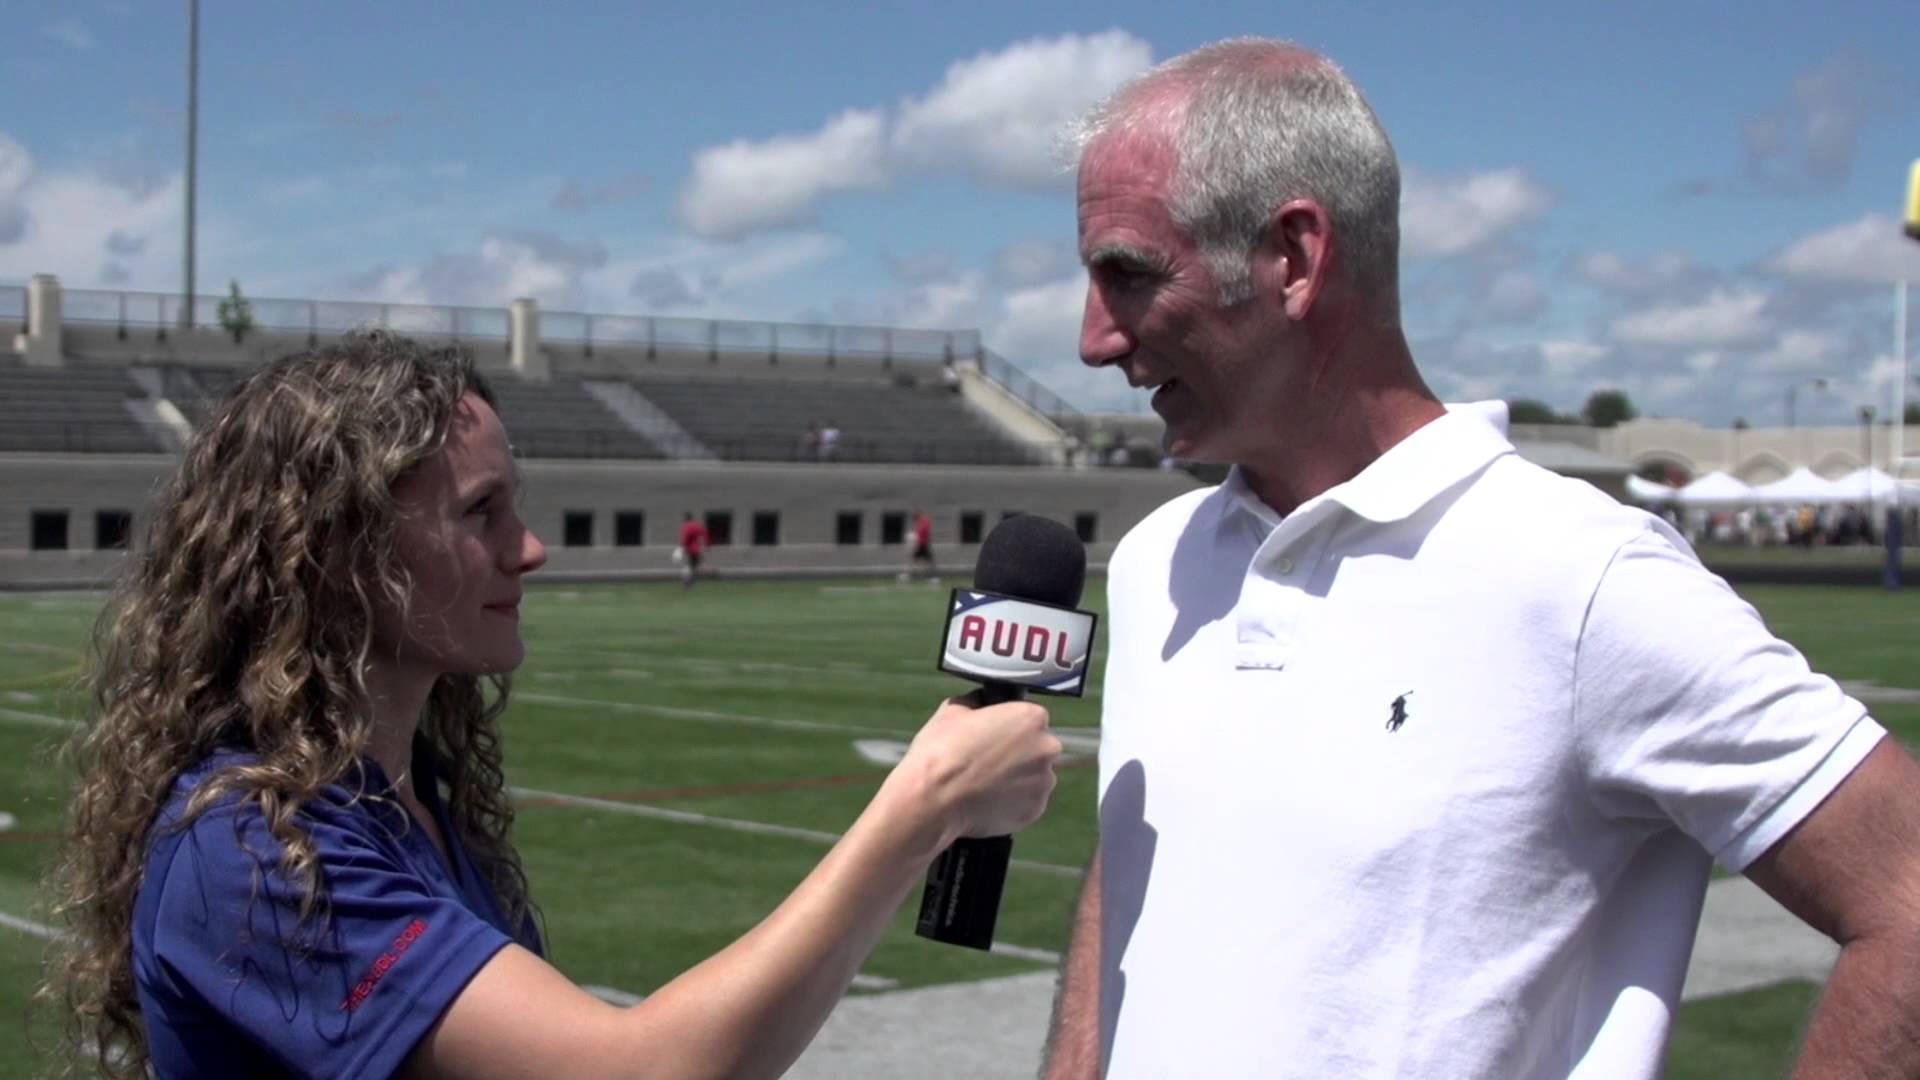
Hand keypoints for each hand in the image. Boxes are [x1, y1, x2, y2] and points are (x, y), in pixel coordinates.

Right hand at [894, 691, 1061, 842]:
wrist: (932, 801)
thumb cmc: (941, 751)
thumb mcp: (954, 709)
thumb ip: (978, 702)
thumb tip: (982, 702)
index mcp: (1031, 718)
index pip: (1030, 718)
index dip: (1009, 727)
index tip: (992, 737)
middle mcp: (1046, 748)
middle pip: (1037, 748)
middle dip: (1018, 754)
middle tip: (987, 762)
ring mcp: (1044, 782)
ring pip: (1034, 777)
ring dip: (1017, 779)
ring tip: (984, 785)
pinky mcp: (1035, 810)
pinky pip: (1027, 803)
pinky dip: (1012, 803)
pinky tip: (987, 802)